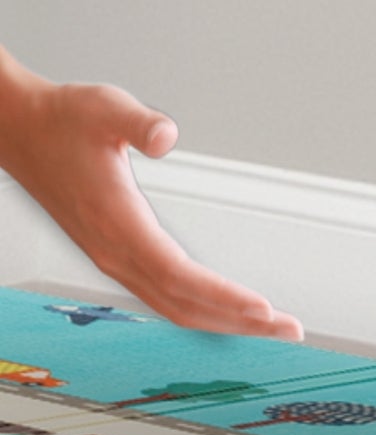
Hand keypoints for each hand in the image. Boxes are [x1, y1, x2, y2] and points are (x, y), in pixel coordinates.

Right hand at [0, 67, 300, 337]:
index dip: (222, 296)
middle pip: (186, 305)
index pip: (179, 274)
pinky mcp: (115, 260)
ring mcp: (113, 261)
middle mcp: (114, 252)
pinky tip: (229, 316)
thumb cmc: (61, 119)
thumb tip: (165, 136)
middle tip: (289, 329)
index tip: (263, 309)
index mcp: (115, 223)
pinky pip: (165, 300)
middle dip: (241, 322)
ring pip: (176, 310)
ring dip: (226, 324)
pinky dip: (201, 314)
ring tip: (271, 329)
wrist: (18, 131)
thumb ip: (137, 121)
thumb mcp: (102, 106)